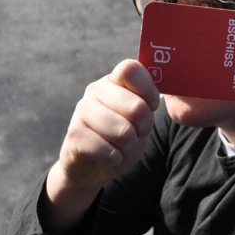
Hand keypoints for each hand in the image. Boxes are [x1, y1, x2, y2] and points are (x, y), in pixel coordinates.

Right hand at [56, 59, 160, 190]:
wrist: (93, 164)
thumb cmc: (122, 135)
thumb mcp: (140, 115)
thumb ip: (148, 100)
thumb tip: (159, 94)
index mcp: (114, 80)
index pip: (131, 69)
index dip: (148, 91)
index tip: (151, 105)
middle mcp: (95, 90)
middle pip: (137, 107)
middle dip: (144, 127)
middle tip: (136, 132)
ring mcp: (82, 110)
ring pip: (124, 132)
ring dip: (129, 146)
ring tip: (121, 144)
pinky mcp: (75, 134)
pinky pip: (110, 152)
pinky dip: (116, 159)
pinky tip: (107, 155)